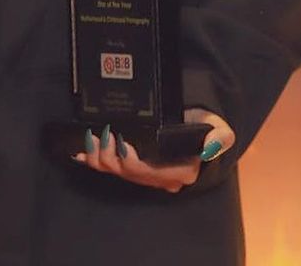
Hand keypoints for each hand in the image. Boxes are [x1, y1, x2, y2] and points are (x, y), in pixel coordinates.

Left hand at [72, 107, 234, 192]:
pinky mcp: (134, 165)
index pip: (151, 174)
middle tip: (101, 134)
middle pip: (129, 174)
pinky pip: (111, 168)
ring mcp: (146, 173)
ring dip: (99, 158)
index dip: (132, 163)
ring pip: (117, 172)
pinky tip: (80, 152)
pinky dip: (94, 161)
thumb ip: (220, 137)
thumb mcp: (219, 127)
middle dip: (110, 157)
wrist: (197, 122)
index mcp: (181, 172)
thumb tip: (210, 149)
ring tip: (90, 138)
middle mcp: (161, 178)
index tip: (122, 143)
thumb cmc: (207, 125)